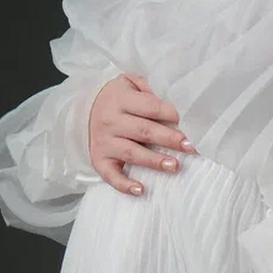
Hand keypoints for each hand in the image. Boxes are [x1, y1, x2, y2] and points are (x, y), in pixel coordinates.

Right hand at [88, 73, 196, 195]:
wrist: (84, 111)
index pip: (149, 107)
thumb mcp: (127, 82)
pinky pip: (111, 175)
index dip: (168, 113)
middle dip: (168, 139)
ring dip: (154, 161)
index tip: (182, 120)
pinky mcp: (99, 160)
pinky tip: (141, 190)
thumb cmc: (116, 98)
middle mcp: (111, 122)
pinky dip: (124, 184)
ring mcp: (104, 142)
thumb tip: (165, 97)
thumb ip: (145, 86)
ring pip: (132, 153)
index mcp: (120, 100)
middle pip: (144, 131)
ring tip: (174, 166)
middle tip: (189, 147)